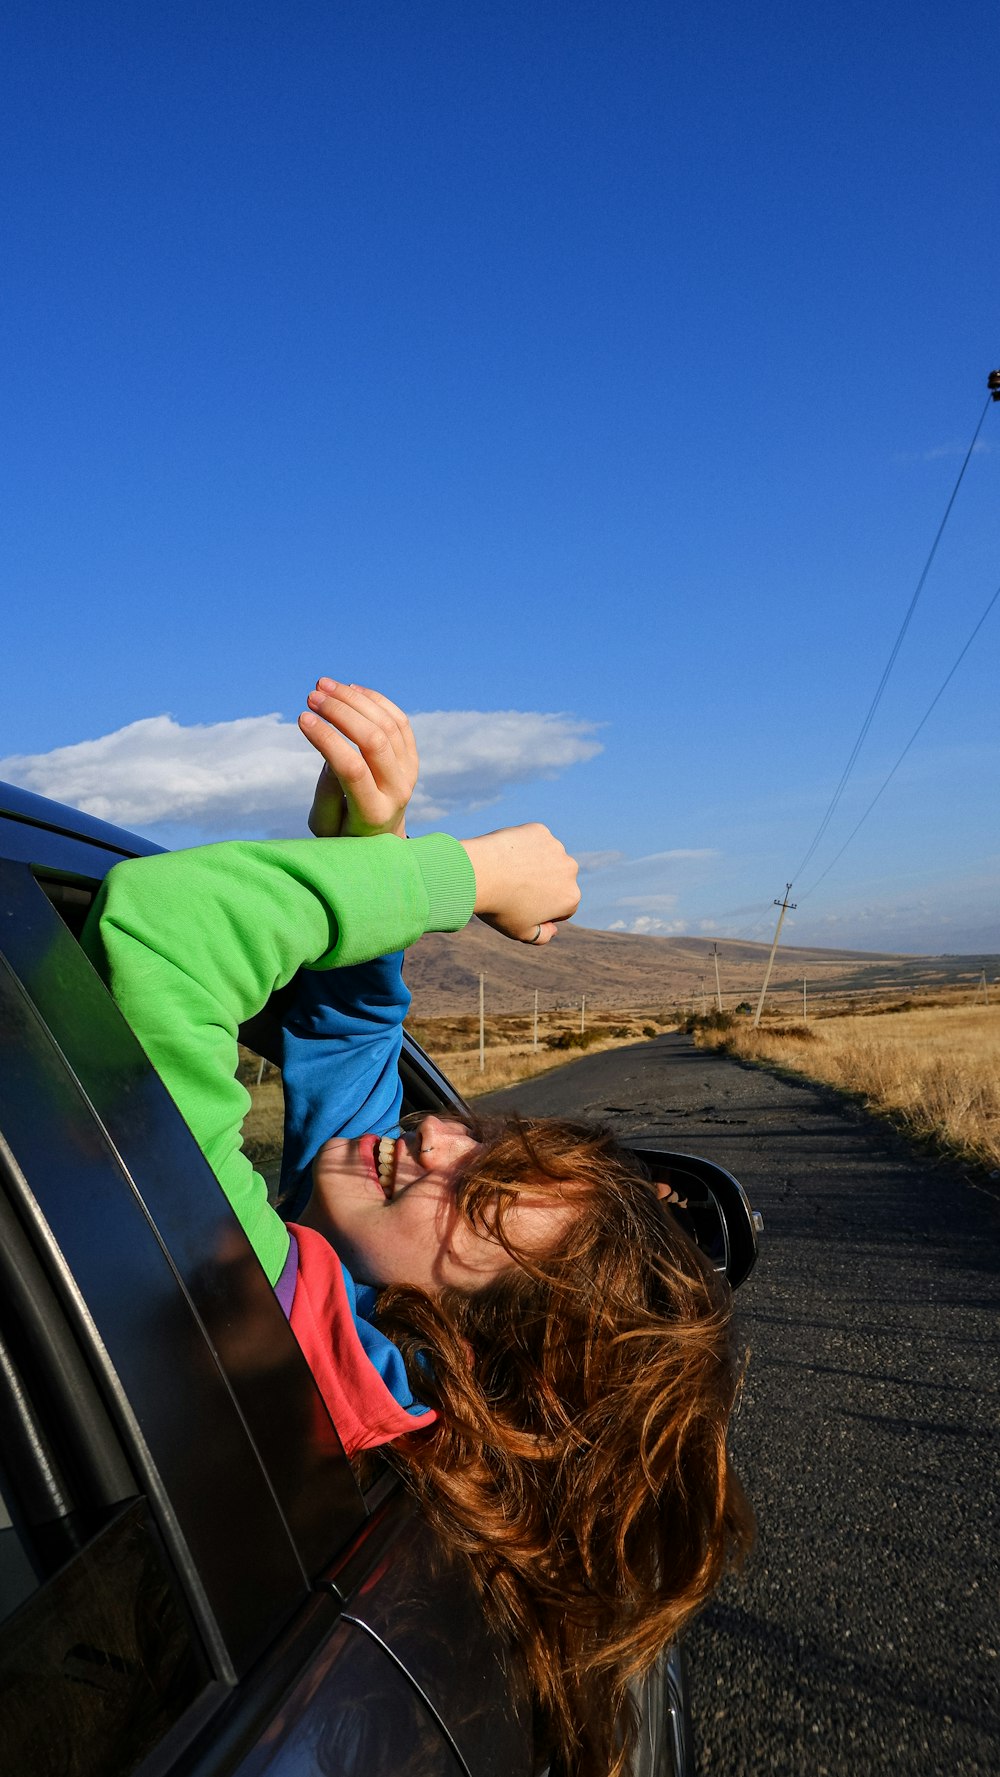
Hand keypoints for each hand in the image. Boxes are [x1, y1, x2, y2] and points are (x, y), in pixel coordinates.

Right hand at [299, 679, 418, 838]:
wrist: (381, 840)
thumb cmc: (343, 832)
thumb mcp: (325, 824)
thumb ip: (327, 790)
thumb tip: (331, 745)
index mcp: (374, 813)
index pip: (352, 768)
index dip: (327, 739)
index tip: (301, 717)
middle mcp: (398, 791)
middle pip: (374, 740)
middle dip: (340, 712)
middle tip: (311, 696)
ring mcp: (410, 773)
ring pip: (388, 724)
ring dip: (354, 699)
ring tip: (323, 685)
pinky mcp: (412, 758)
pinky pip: (399, 721)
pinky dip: (375, 701)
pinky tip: (350, 689)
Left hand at [459, 824, 579, 943]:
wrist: (479, 874)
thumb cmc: (500, 907)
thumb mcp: (521, 932)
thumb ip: (542, 936)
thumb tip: (552, 929)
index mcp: (571, 897)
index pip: (562, 906)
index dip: (542, 909)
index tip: (521, 907)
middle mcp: (570, 870)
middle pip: (557, 879)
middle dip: (542, 883)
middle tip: (513, 887)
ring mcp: (556, 848)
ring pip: (546, 858)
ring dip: (533, 863)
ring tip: (507, 871)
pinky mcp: (540, 831)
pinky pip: (533, 840)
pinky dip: (523, 846)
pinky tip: (506, 855)